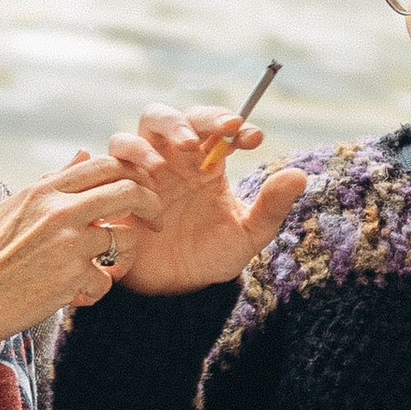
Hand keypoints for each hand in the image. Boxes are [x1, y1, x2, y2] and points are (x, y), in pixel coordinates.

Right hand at [0, 152, 154, 357]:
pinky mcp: (73, 276)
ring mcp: (68, 242)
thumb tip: (83, 151)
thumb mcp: (15, 207)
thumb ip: (53, 180)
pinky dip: (93, 291)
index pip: (104, 165)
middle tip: (156, 222)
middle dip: (151, 205)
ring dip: (119, 258)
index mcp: (44, 189)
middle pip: (129, 191)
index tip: (140, 192)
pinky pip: (106, 280)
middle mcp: (59, 209)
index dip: (133, 174)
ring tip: (96, 271)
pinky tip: (72, 295)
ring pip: (124, 240)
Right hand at [102, 105, 310, 295]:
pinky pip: (111, 165)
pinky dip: (128, 166)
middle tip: (211, 137)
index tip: (253, 139)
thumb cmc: (210, 258)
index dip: (232, 123)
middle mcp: (170, 160)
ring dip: (154, 138)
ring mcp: (140, 174)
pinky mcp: (116, 191)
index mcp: (205, 163)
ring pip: (133, 133)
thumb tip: (299, 175)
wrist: (174, 293)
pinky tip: (148, 187)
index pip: (215, 127)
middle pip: (167, 116)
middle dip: (189, 120)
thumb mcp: (247, 236)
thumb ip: (271, 206)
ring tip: (178, 158)